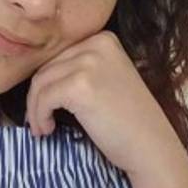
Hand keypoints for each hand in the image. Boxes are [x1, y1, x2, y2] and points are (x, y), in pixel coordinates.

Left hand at [25, 30, 187, 178]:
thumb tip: (38, 75)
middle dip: (37, 96)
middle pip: (47, 66)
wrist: (152, 148)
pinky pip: (43, 98)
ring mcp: (89, 62)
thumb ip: (80, 68)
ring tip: (43, 127)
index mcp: (104, 38)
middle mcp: (97, 43)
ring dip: (35, 108)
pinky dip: (39, 116)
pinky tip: (48, 129)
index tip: (46, 105)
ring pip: (40, 82)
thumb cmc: (128, 121)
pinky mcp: (80, 85)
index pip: (59, 55)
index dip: (48, 83)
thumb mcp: (107, 79)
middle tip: (39, 120)